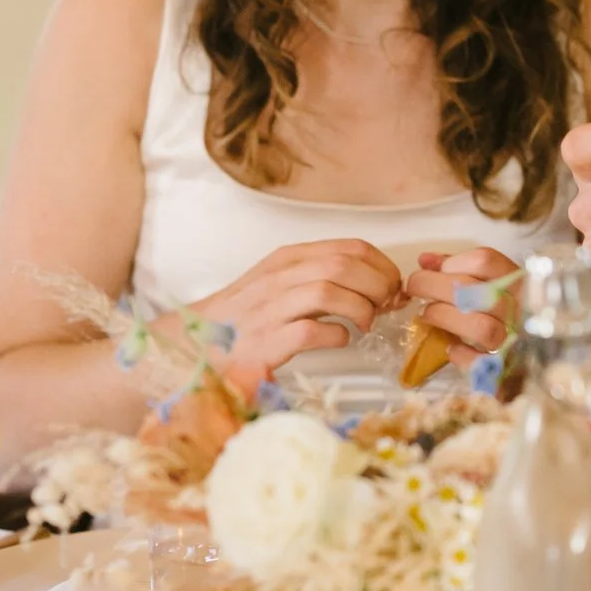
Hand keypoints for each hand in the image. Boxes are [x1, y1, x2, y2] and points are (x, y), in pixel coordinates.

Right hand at [187, 238, 404, 388]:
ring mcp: (270, 309)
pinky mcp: (265, 343)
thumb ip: (324, 276)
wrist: (197, 341)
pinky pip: (311, 332)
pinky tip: (340, 339)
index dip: (383, 266)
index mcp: (289, 258)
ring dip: (360, 309)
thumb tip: (378, 284)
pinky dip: (336, 336)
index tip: (393, 285)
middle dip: (378, 285)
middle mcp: (279, 277)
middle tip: (385, 306)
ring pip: (329, 291)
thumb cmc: (247, 314)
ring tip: (365, 323)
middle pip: (345, 266)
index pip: (351, 247)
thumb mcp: (282, 280)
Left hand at [406, 246, 521, 365]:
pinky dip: (463, 356)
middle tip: (413, 288)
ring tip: (428, 315)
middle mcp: (521, 308)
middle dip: (434, 286)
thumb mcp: (490, 284)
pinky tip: (452, 349)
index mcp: (518, 282)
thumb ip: (459, 269)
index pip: (485, 261)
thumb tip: (425, 260)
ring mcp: (516, 340)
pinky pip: (484, 365)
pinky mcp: (508, 370)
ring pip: (482, 328)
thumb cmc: (506, 312)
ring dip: (446, 318)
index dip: (452, 263)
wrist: (538, 358)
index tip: (431, 269)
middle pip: (475, 291)